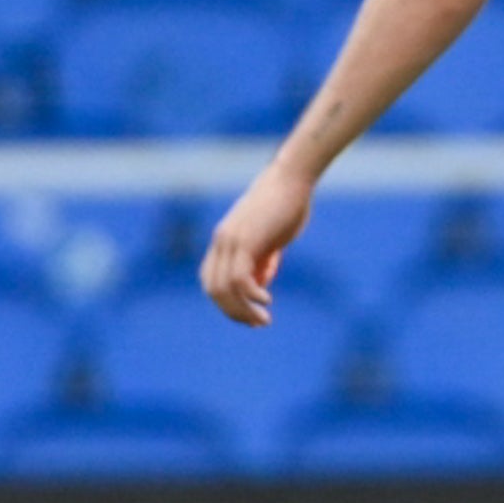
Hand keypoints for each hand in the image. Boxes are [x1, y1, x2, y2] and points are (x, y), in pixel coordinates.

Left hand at [202, 162, 314, 324]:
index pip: (211, 281)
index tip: (251, 316)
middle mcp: (221, 242)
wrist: (292, 178)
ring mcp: (230, 241)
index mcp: (224, 241)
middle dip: (233, 312)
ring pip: (224, 288)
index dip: (226, 303)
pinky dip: (251, 295)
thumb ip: (263, 261)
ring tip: (263, 320)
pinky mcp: (244, 241)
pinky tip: (267, 301)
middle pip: (213, 289)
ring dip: (242, 309)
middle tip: (258, 324)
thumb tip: (259, 285)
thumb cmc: (287, 205)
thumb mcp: (272, 239)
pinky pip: (239, 278)